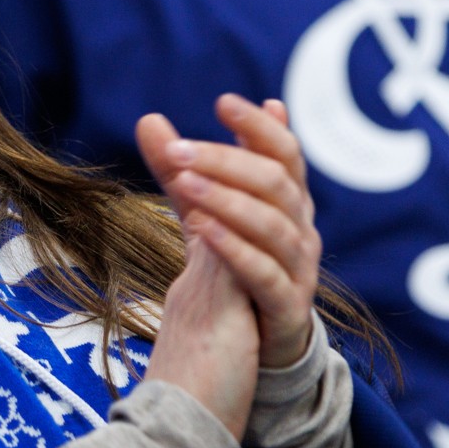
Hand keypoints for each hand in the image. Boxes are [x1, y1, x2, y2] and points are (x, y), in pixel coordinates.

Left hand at [140, 95, 320, 371]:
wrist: (262, 344)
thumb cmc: (236, 266)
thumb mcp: (205, 212)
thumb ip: (181, 170)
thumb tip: (148, 118)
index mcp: (288, 201)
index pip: (285, 152)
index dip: (259, 126)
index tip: (223, 103)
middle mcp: (301, 229)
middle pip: (275, 183)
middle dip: (226, 161)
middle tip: (178, 150)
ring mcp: (299, 269)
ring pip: (272, 226)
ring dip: (227, 201)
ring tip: (184, 184)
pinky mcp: (287, 307)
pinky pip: (266, 274)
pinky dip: (235, 249)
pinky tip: (201, 230)